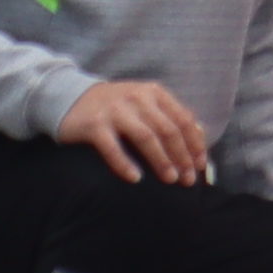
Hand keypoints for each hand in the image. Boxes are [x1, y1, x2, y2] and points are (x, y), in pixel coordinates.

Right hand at [60, 77, 210, 183]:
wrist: (71, 98)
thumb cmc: (117, 106)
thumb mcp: (145, 103)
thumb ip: (169, 115)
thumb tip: (199, 136)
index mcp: (155, 93)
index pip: (183, 119)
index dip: (195, 143)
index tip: (200, 164)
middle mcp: (138, 98)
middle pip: (168, 130)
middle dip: (182, 156)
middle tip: (188, 179)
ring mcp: (116, 111)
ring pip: (146, 137)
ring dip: (161, 160)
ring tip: (170, 179)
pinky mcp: (95, 125)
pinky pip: (113, 148)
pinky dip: (125, 164)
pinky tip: (135, 178)